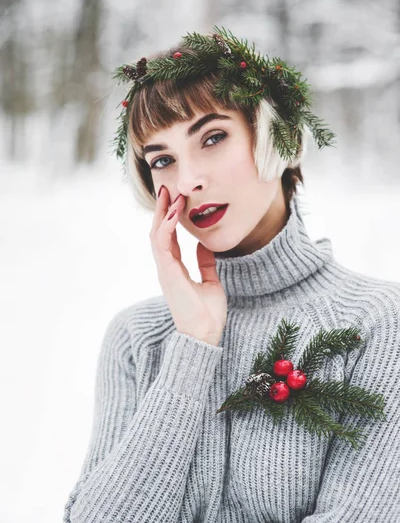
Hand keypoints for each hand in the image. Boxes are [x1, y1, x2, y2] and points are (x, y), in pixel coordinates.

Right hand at [149, 186, 227, 345]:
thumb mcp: (211, 282)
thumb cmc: (207, 314)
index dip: (171, 217)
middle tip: (167, 188)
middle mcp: (167, 267)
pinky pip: (162, 245)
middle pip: (158, 231)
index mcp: (175, 269)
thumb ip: (205, 264)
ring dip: (163, 213)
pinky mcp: (167, 274)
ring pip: (156, 234)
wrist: (205, 335)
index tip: (176, 199)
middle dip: (162, 209)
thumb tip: (205, 246)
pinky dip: (166, 227)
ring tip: (170, 194)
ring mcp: (165, 270)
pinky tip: (174, 213)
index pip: (169, 237)